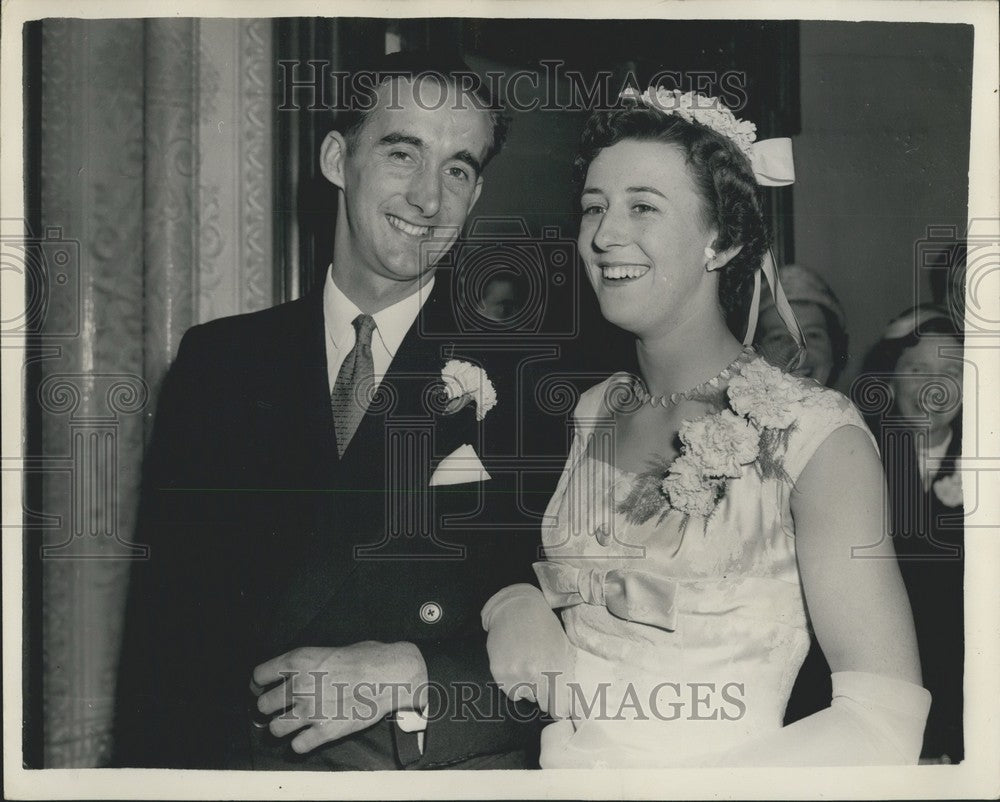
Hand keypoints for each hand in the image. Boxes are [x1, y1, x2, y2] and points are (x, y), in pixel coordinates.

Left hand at [251, 641, 426, 753]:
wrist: (391, 674)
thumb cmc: (367, 657)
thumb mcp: (330, 649)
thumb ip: (309, 663)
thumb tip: (301, 672)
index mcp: (299, 661)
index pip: (258, 676)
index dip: (259, 684)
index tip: (263, 688)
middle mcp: (299, 686)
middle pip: (263, 705)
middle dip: (269, 707)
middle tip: (280, 707)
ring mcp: (310, 711)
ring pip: (275, 729)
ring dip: (281, 727)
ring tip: (291, 724)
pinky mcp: (325, 731)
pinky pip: (298, 746)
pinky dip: (301, 744)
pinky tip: (308, 736)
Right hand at [484, 588, 574, 718]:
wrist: (516, 609)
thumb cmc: (544, 628)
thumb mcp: (564, 647)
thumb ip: (569, 675)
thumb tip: (575, 702)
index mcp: (557, 668)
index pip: (560, 709)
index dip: (559, 708)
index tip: (558, 705)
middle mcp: (537, 674)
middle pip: (543, 705)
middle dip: (544, 695)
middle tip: (541, 677)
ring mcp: (517, 674)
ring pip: (526, 697)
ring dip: (528, 688)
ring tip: (527, 665)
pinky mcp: (500, 673)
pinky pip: (510, 691)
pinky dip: (513, 683)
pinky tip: (515, 665)